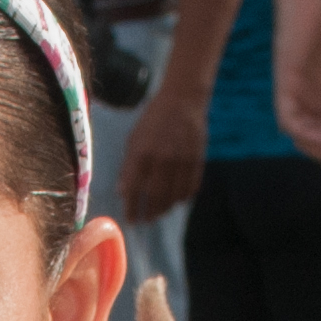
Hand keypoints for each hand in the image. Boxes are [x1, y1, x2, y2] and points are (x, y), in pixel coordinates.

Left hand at [119, 86, 209, 224]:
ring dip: (166, 208)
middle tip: (146, 220)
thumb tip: (123, 192)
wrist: (183, 100)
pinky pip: (190, 188)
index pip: (133, 189)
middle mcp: (162, 159)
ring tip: (159, 212)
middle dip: (149, 213)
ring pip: (174, 196)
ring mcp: (182, 161)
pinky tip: (176, 200)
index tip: (131, 219)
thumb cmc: (154, 119)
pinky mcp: (197, 161)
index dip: (132, 207)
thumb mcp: (134, 138)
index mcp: (142, 152)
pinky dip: (182, 198)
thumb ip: (129, 166)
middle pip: (155, 197)